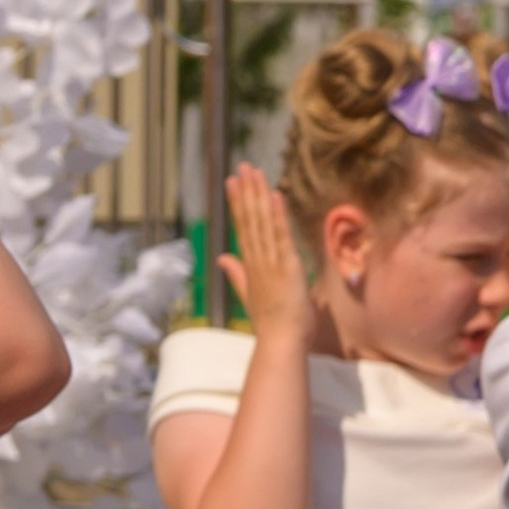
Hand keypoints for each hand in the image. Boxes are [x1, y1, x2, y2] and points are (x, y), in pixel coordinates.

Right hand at [220, 163, 315, 341]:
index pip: (243, 228)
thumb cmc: (273, 324)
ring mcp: (270, 261)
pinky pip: (281, 235)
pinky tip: (274, 195)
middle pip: (249, 219)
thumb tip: (222, 258)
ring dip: (258, 196)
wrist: (281, 342)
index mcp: (252, 265)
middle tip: (243, 166)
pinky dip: (277, 215)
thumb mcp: (251, 295)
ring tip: (254, 172)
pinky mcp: (287, 265)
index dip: (238, 203)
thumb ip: (237, 274)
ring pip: (262, 222)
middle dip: (246, 192)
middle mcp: (257, 259)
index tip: (233, 181)